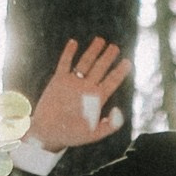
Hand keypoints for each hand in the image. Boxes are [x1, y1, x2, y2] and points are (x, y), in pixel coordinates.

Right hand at [27, 36, 128, 156]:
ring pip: (85, 63)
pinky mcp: (58, 81)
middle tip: (115, 48)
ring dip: (92, 52)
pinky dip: (68, 53)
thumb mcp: (93, 134)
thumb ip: (109, 126)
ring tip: (100, 40)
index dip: (119, 72)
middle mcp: (86, 88)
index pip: (111, 82)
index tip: (128, 62)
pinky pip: (64, 64)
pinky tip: (74, 43)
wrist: (48, 134)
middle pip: (100, 69)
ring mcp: (73, 83)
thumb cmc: (71, 135)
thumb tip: (118, 110)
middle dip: (108, 58)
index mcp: (97, 99)